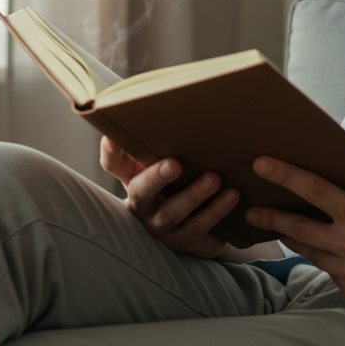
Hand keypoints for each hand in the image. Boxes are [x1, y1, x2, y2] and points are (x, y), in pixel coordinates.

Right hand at [99, 136, 239, 258]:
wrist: (208, 226)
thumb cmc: (186, 184)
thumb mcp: (174, 165)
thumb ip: (168, 143)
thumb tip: (174, 103)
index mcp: (135, 179)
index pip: (113, 163)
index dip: (112, 149)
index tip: (114, 134)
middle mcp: (143, 205)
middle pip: (141, 192)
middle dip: (156, 177)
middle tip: (175, 163)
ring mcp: (161, 226)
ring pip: (172, 212)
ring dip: (193, 195)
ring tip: (214, 179)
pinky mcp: (184, 241)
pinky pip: (198, 227)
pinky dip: (216, 211)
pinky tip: (232, 195)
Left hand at [245, 156, 344, 314]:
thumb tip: (328, 185)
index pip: (315, 190)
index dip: (285, 175)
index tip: (262, 164)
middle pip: (297, 226)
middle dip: (270, 215)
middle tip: (251, 208)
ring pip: (306, 250)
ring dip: (288, 237)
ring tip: (274, 226)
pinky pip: (326, 269)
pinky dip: (321, 257)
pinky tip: (320, 250)